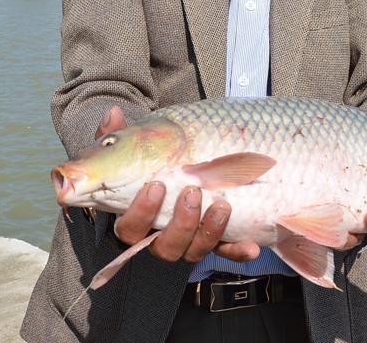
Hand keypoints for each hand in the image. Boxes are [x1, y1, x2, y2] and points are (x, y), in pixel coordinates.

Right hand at [97, 106, 259, 262]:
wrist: (176, 167)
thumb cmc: (149, 161)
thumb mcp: (132, 148)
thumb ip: (117, 135)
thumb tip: (114, 114)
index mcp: (138, 219)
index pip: (131, 229)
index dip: (142, 212)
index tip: (157, 185)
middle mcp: (162, 236)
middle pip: (165, 246)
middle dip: (181, 223)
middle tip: (193, 192)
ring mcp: (190, 241)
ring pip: (194, 250)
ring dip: (209, 232)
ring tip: (223, 205)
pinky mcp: (215, 241)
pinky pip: (225, 252)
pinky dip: (237, 252)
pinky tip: (251, 248)